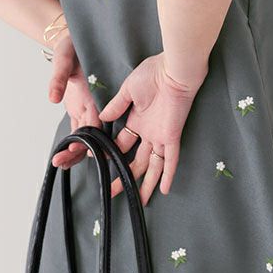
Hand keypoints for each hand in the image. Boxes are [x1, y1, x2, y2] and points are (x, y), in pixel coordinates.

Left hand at [47, 29, 101, 169]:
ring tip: (58, 162)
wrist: (74, 39)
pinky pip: (79, 130)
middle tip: (60, 161)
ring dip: (75, 151)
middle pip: (94, 135)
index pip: (98, 124)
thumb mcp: (63, 58)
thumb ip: (58, 78)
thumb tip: (52, 98)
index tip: (74, 150)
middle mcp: (97, 105)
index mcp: (97, 95)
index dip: (89, 140)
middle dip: (79, 152)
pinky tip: (62, 154)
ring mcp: (89, 108)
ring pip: (87, 136)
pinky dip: (72, 143)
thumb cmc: (72, 46)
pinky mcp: (81, 109)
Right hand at [98, 52, 206, 204]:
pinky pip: (171, 160)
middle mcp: (148, 131)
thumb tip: (101, 118)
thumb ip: (116, 106)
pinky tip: (163, 190)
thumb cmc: (152, 74)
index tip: (100, 166)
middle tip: (112, 192)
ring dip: (145, 183)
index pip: (121, 144)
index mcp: (136, 120)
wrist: (173, 70)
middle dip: (124, 177)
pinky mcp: (172, 136)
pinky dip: (167, 175)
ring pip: (153, 166)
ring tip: (138, 201)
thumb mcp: (128, 91)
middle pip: (135, 161)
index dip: (110, 155)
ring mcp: (160, 135)